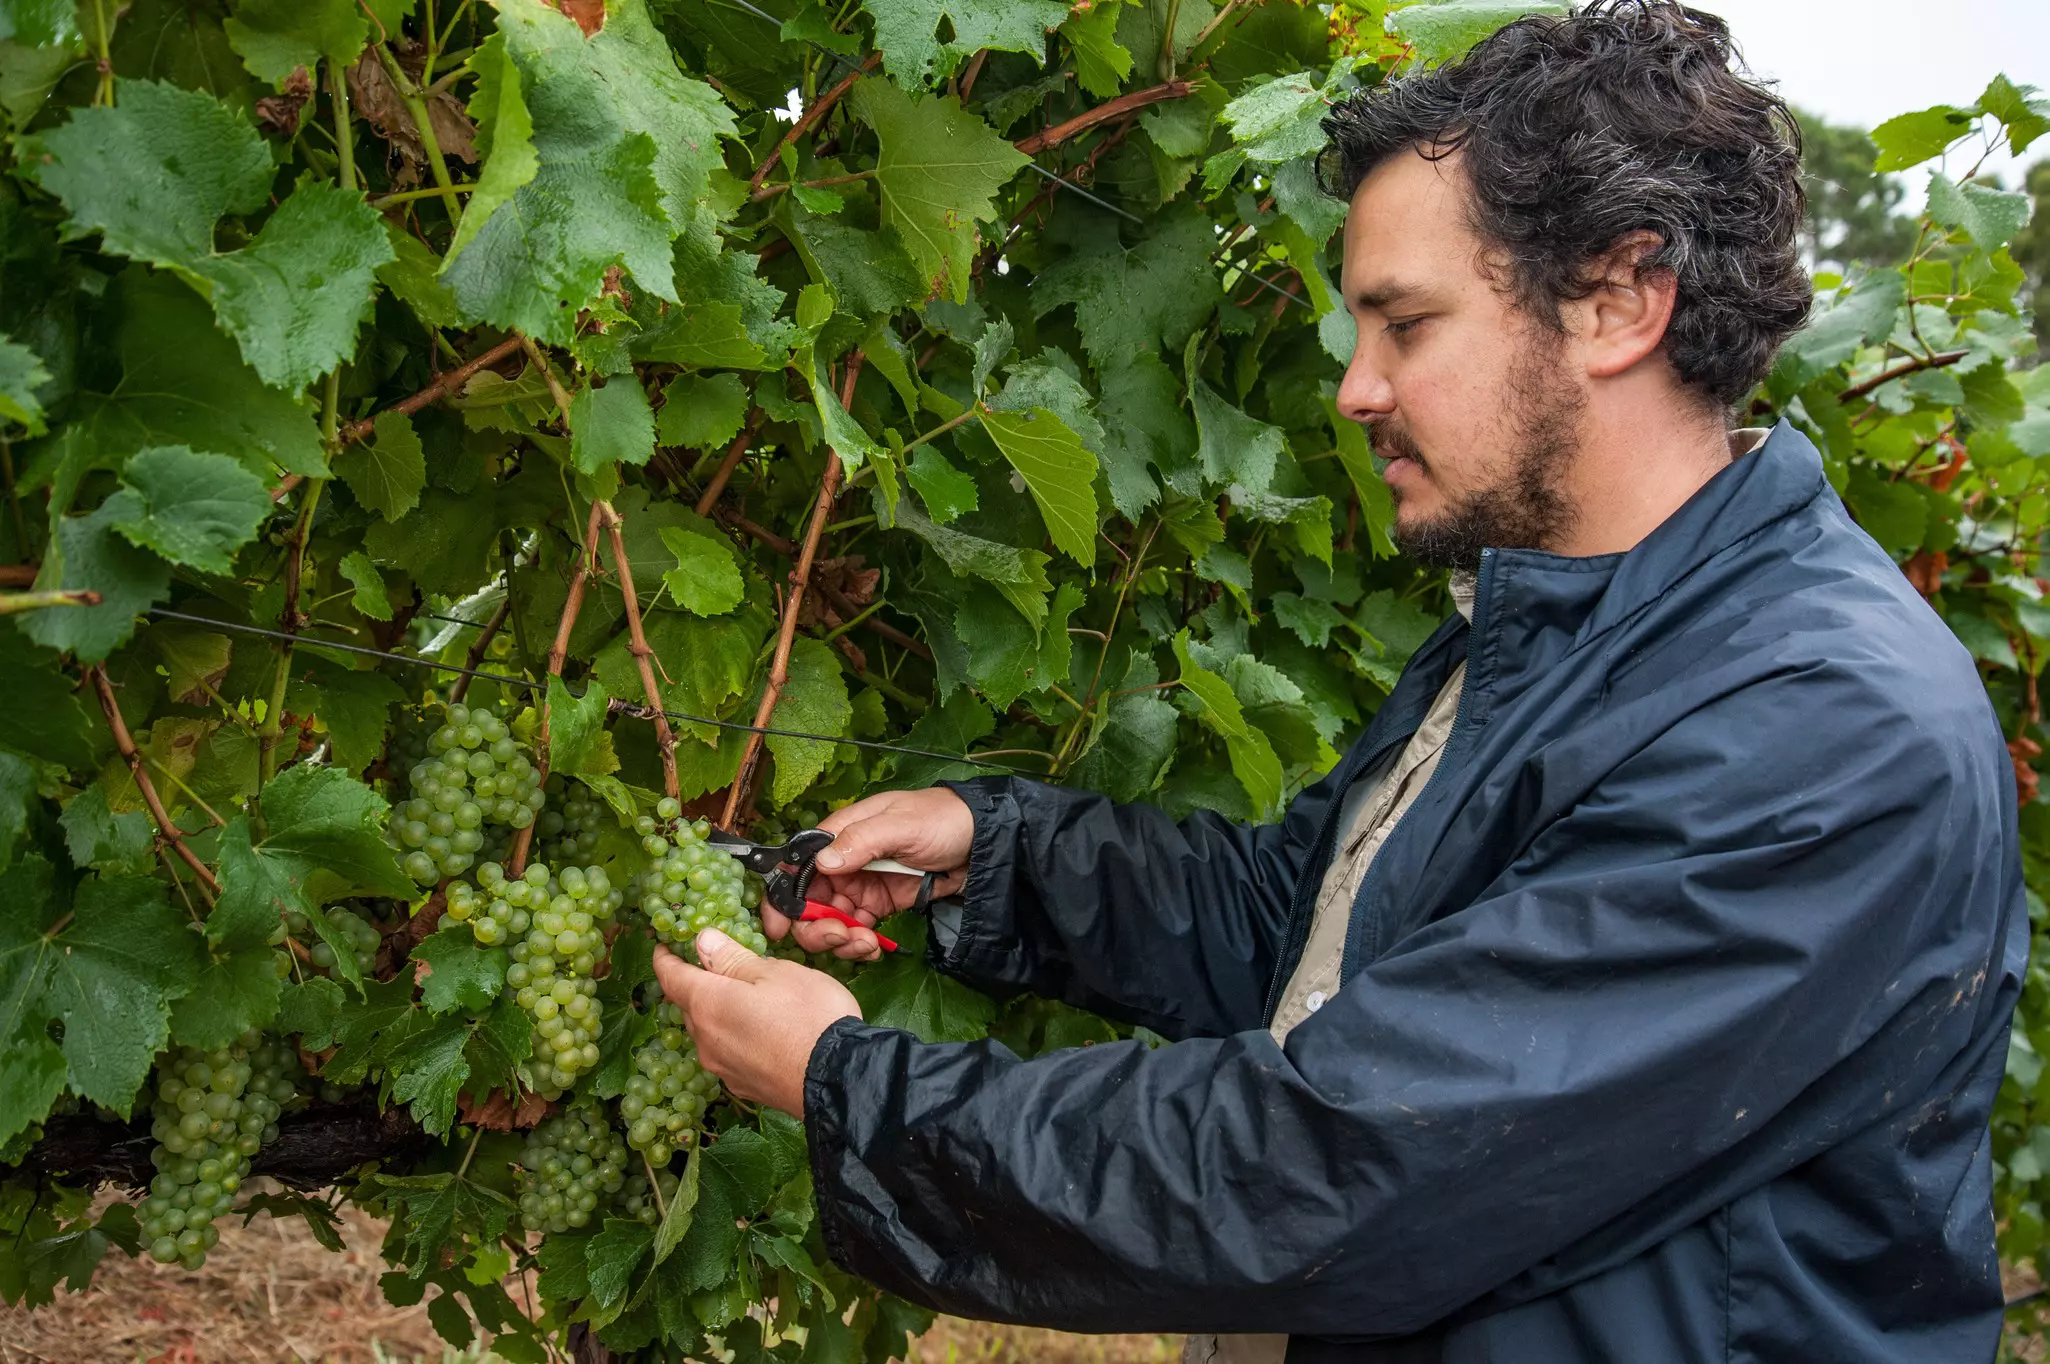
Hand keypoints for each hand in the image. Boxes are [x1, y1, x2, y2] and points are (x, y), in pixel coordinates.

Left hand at [652, 930, 860, 1117]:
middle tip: (710, 968)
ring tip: (740, 1001)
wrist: (836, 1079)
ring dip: (715, 1015)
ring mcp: (722, 1067)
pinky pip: (727, 1055)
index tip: (663, 947)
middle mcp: (705, 1039)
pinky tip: (757, 1034)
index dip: (664, 959)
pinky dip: (733, 1038)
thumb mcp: (774, 973)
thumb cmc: (807, 1016)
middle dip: (695, 986)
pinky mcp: (743, 1086)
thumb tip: (702, 941)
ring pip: (708, 1033)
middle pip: (689, 1006)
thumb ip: (733, 958)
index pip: (671, 977)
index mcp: (708, 1003)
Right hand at [765, 787, 973, 961]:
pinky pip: (857, 930)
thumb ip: (861, 841)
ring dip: (840, 940)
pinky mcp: (880, 905)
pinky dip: (859, 944)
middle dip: (816, 927)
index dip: (782, 898)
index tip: (780, 927)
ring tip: (865, 945)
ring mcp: (861, 886)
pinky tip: (873, 949)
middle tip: (840, 937)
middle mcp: (843, 862)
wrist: (983, 840)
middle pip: (808, 902)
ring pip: (830, 921)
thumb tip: (822, 862)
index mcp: (840, 835)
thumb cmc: (941, 819)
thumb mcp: (901, 825)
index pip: (796, 867)